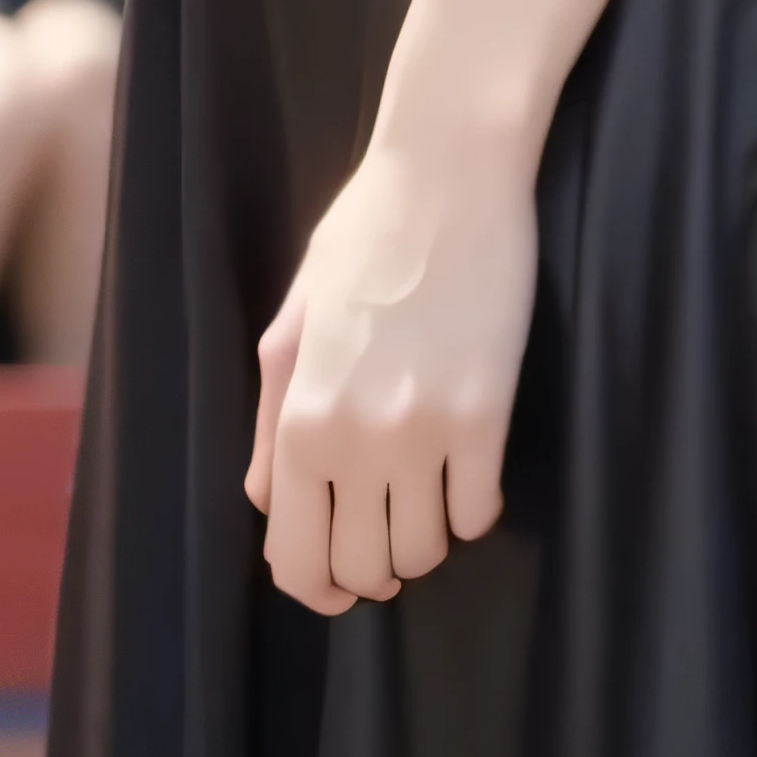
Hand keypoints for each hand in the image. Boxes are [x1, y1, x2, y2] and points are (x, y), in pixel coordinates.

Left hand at [245, 135, 537, 614]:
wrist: (448, 170)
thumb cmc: (365, 235)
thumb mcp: (293, 321)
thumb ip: (273, 421)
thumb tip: (271, 503)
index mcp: (298, 418)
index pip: (293, 559)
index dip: (315, 586)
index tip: (336, 579)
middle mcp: (353, 440)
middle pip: (361, 571)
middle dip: (371, 568)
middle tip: (386, 532)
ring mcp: (423, 432)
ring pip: (424, 554)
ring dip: (425, 538)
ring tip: (428, 493)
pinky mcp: (486, 416)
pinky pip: (479, 515)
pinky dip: (473, 508)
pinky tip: (469, 467)